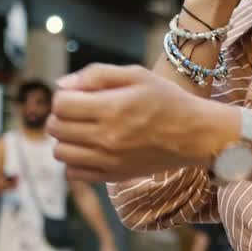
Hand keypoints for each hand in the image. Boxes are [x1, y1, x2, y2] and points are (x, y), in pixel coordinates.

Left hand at [50, 64, 230, 182]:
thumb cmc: (167, 100)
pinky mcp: (113, 176)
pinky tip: (91, 148)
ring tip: (84, 129)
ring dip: (66, 138)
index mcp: (111, 108)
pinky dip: (75, 160)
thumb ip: (97, 74)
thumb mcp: (137, 74)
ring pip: (60, 153)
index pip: (61, 104)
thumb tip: (61, 85)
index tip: (79, 94)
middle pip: (56, 128)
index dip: (64, 95)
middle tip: (80, 110)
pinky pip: (74, 173)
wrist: (195, 134)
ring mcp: (108, 160)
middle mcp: (106, 137)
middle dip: (62, 115)